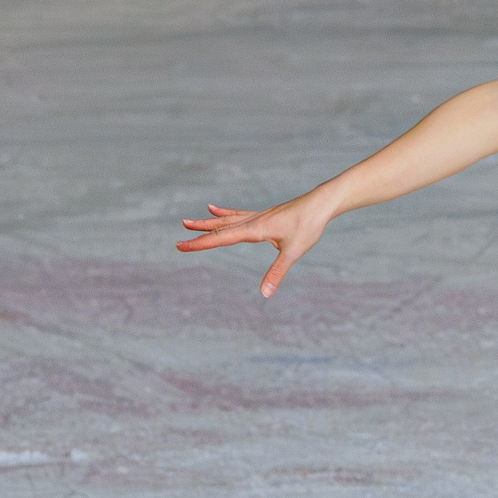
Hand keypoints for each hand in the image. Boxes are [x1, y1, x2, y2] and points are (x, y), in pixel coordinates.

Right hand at [176, 188, 333, 295]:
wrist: (319, 204)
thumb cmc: (308, 226)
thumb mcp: (293, 252)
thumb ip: (277, 272)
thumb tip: (265, 293)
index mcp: (254, 229)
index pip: (222, 238)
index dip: (200, 243)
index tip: (181, 246)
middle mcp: (252, 221)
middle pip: (219, 230)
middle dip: (198, 237)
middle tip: (177, 242)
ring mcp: (256, 216)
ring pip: (225, 220)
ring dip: (206, 223)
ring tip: (187, 221)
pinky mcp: (263, 215)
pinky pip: (237, 215)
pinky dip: (223, 213)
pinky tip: (214, 208)